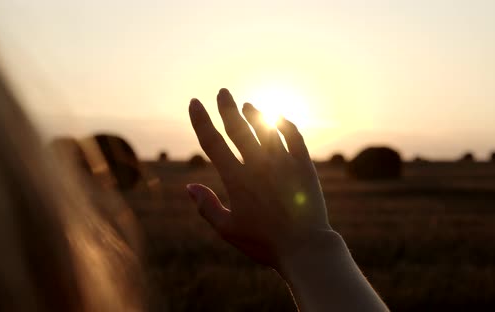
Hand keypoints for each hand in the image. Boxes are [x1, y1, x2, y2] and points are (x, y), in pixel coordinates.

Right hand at [187, 88, 332, 269]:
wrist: (304, 246)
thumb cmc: (264, 242)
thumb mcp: (228, 229)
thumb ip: (207, 206)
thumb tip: (189, 187)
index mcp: (236, 179)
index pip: (213, 142)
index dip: (201, 121)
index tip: (194, 103)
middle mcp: (258, 165)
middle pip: (238, 128)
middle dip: (227, 107)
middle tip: (222, 92)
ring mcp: (283, 162)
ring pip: (265, 128)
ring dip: (255, 114)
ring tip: (247, 105)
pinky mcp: (303, 165)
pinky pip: (294, 136)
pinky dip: (284, 124)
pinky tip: (279, 117)